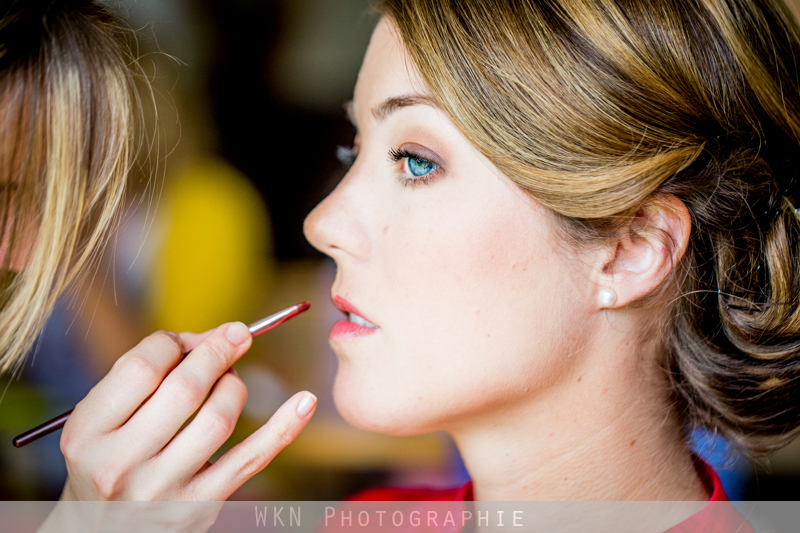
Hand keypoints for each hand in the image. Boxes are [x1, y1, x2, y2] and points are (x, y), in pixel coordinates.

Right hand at [57, 322, 315, 500]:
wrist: (102, 531)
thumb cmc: (110, 456)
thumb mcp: (105, 417)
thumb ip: (148, 372)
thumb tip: (215, 336)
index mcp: (88, 434)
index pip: (143, 367)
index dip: (171, 342)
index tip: (183, 341)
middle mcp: (120, 465)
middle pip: (186, 389)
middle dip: (217, 352)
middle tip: (234, 336)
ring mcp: (162, 490)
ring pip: (220, 417)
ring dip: (235, 384)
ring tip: (230, 378)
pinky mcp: (200, 506)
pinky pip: (251, 459)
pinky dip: (282, 427)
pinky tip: (305, 401)